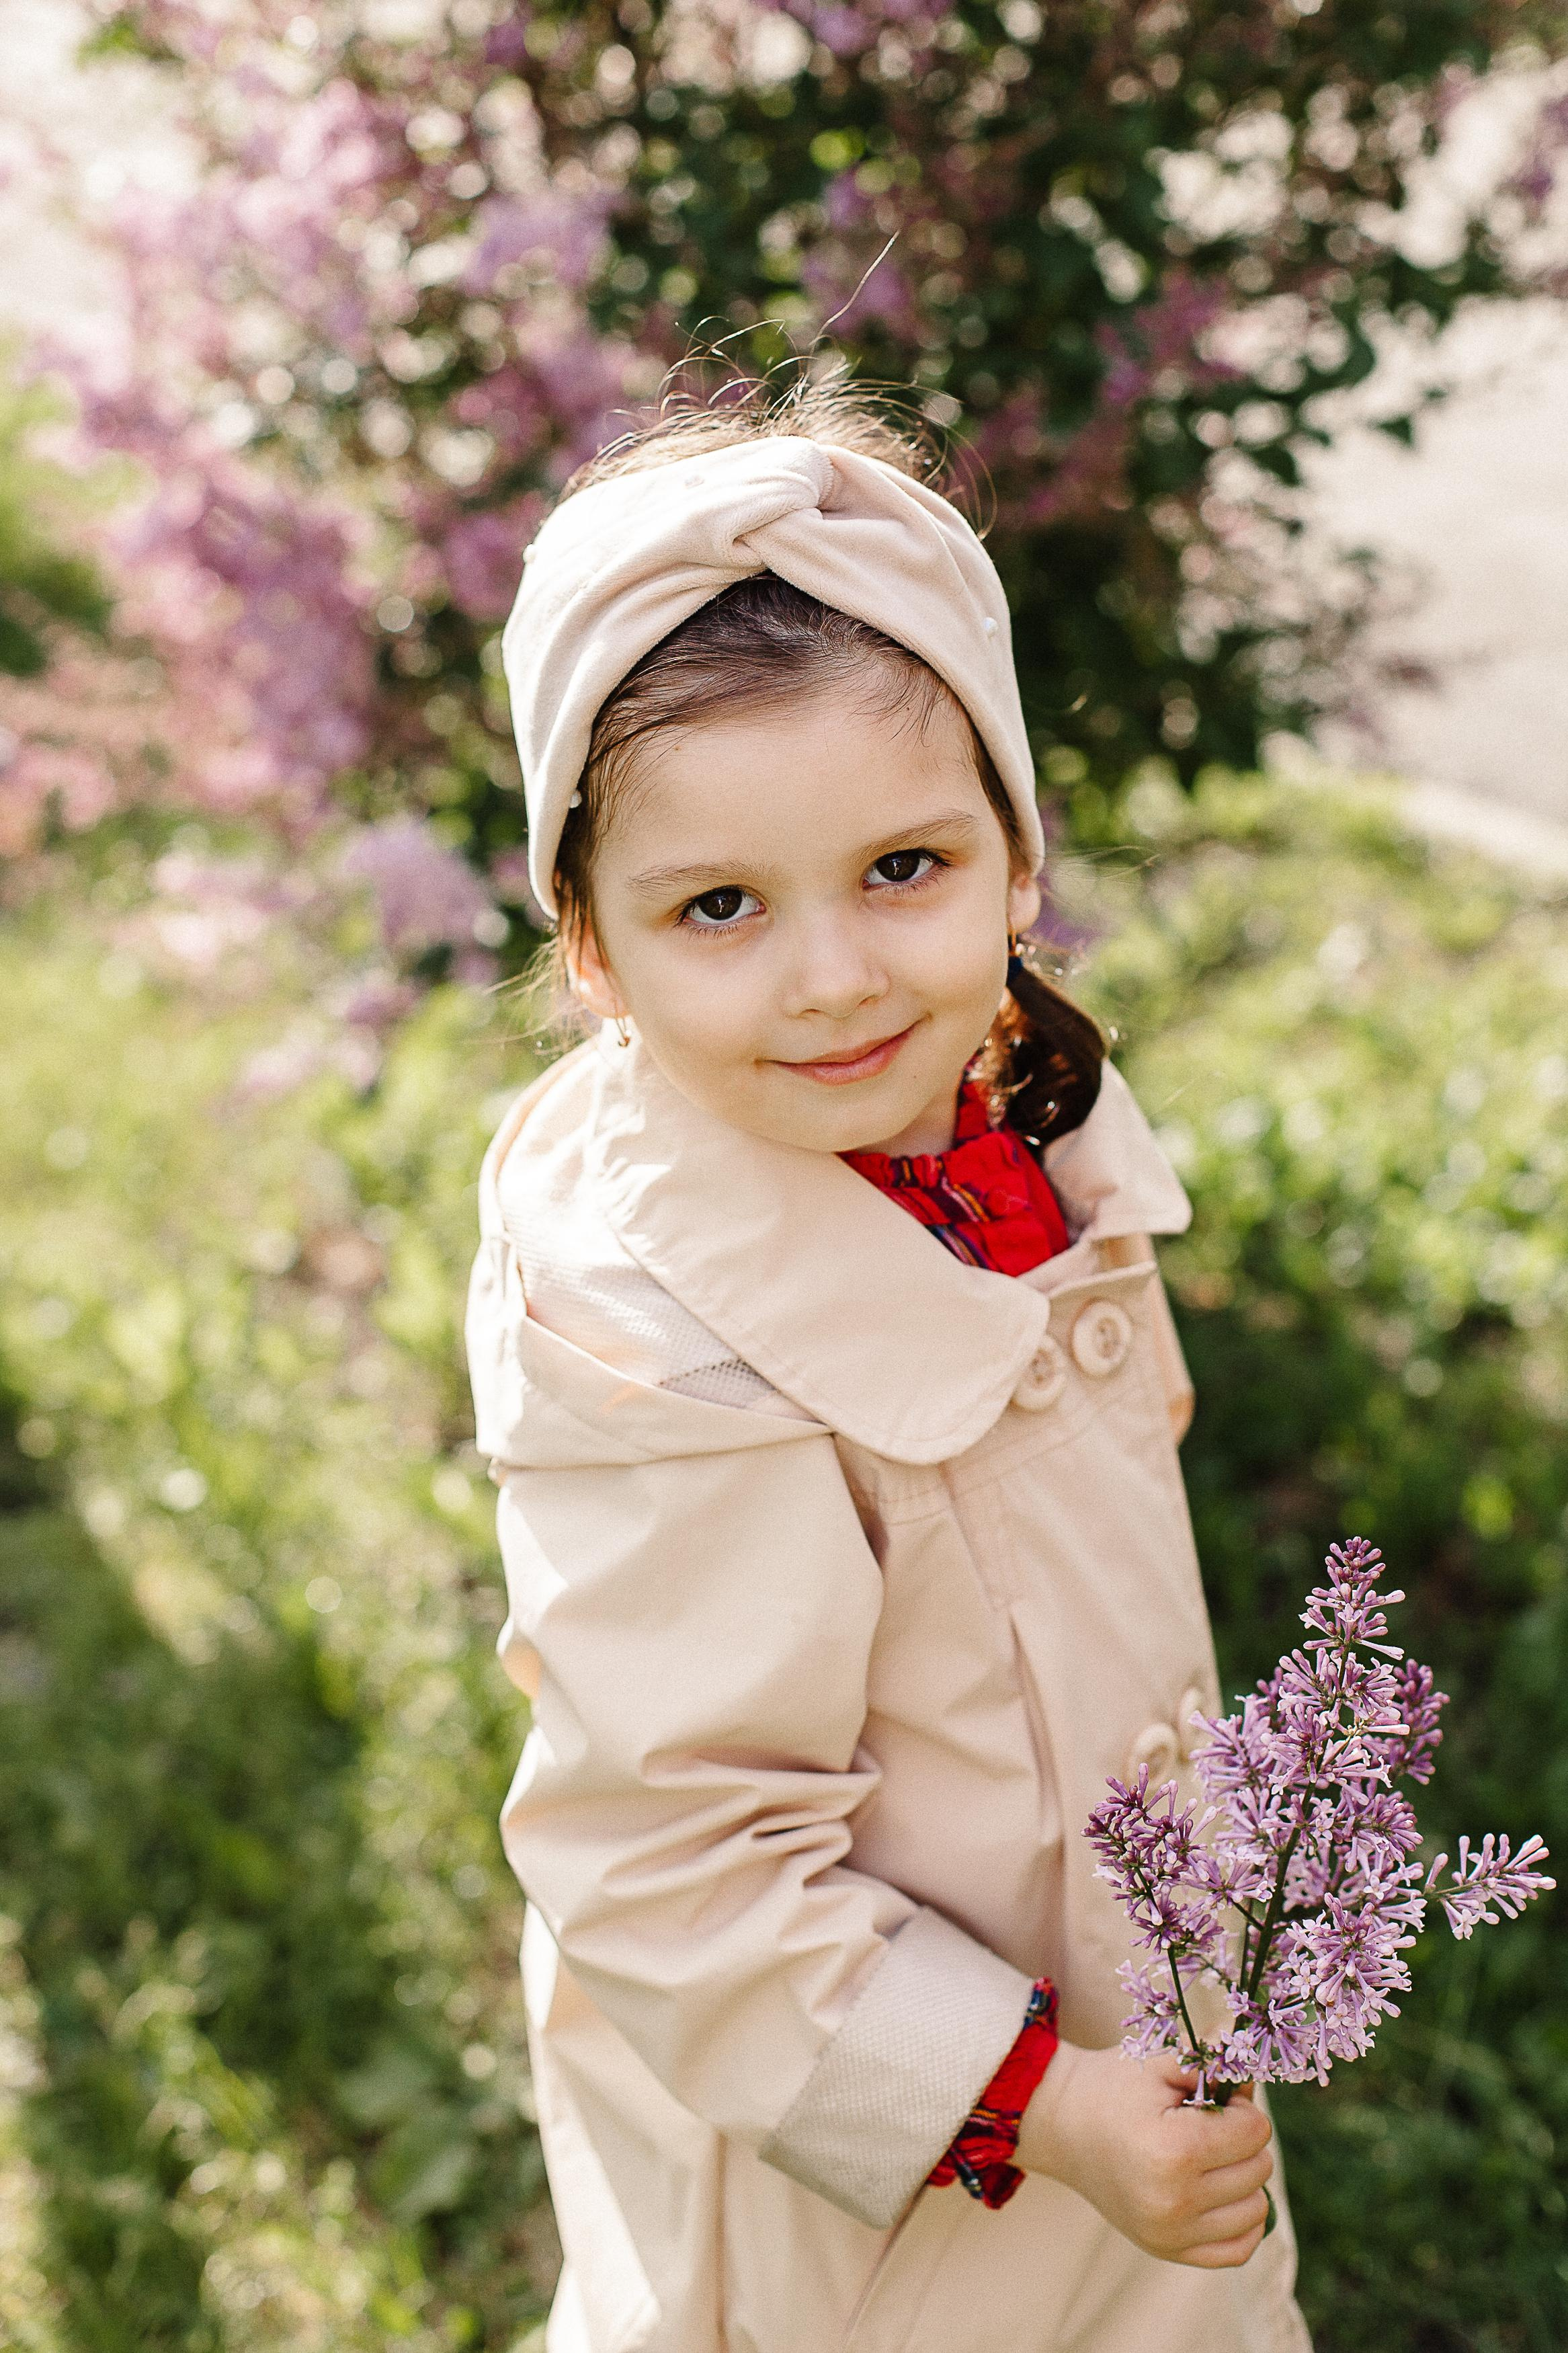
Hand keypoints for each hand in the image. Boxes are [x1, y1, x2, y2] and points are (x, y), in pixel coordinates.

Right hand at [1015, 2040, 1273, 2267]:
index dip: (1239, 2106)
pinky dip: (1241, 2220)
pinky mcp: (1168, 2251)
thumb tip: (1254, 2066)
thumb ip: (1213, 2060)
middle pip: (1259, 2169)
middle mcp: (1174, 2201)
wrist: (1064, 2125)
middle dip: (1242, 2140)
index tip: (1210, 2099)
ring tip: (1208, 2157)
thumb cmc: (1114, 2088)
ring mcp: (1171, 2233)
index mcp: (1173, 2151)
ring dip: (1243, 2179)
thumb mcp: (1160, 2063)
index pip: (1255, 2131)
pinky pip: (1239, 2248)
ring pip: (1256, 2209)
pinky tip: (1220, 2193)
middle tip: (1206, 2124)